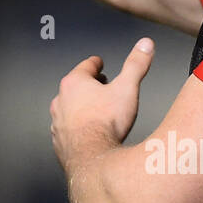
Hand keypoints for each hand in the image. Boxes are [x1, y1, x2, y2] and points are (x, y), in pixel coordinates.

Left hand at [50, 38, 154, 171]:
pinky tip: (88, 133)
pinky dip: (77, 127)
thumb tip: (145, 44)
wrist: (91, 158)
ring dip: (81, 107)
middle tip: (102, 87)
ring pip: (69, 108)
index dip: (96, 63)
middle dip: (89, 85)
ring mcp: (58, 121)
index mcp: (75, 83)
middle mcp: (61, 100)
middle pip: (76, 86)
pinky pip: (68, 129)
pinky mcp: (59, 140)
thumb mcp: (127, 88)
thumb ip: (136, 64)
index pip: (87, 66)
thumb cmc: (106, 123)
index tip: (99, 64)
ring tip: (95, 111)